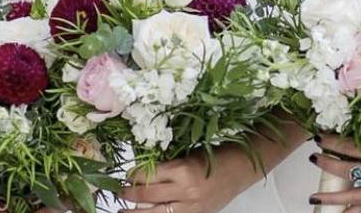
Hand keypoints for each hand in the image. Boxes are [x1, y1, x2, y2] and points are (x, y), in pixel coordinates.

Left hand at [118, 147, 254, 212]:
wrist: (243, 168)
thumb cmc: (216, 154)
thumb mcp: (188, 154)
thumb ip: (168, 163)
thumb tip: (143, 169)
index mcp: (182, 170)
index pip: (148, 175)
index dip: (133, 176)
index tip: (125, 175)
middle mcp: (185, 191)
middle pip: (148, 196)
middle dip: (129, 195)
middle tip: (118, 192)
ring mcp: (191, 206)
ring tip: (122, 212)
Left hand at [309, 134, 360, 212]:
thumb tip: (344, 123)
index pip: (355, 149)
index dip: (335, 143)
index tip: (320, 137)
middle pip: (352, 172)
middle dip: (329, 166)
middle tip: (313, 158)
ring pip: (356, 195)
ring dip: (334, 197)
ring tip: (315, 198)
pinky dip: (352, 211)